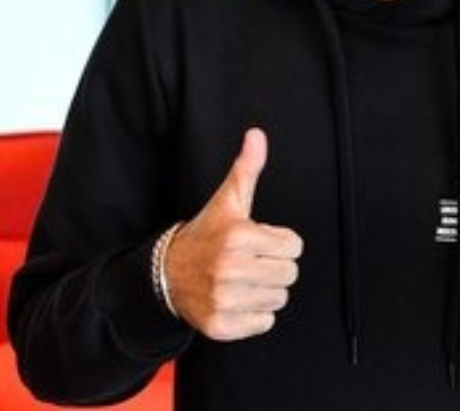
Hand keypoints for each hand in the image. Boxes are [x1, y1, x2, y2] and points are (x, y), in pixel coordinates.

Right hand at [164, 128, 304, 340]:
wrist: (165, 274)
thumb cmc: (206, 234)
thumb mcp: (227, 201)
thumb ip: (247, 169)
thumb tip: (257, 134)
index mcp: (238, 236)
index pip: (294, 246)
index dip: (279, 242)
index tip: (258, 241)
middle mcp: (230, 269)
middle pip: (289, 273)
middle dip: (274, 266)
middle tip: (251, 261)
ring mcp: (224, 300)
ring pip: (279, 299)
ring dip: (265, 290)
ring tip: (242, 280)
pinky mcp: (220, 325)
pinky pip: (264, 323)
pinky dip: (254, 315)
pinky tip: (236, 300)